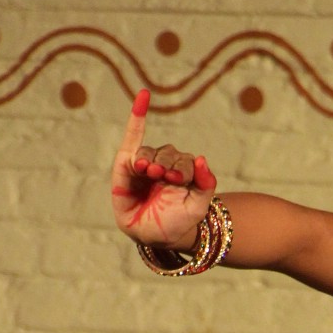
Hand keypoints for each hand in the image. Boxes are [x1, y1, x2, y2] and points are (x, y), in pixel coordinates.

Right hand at [112, 88, 217, 250]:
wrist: (153, 236)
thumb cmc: (177, 222)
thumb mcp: (197, 207)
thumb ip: (205, 185)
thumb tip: (201, 158)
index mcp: (185, 172)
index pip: (187, 161)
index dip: (184, 168)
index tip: (178, 180)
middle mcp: (166, 164)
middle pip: (169, 154)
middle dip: (167, 166)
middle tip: (164, 179)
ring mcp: (146, 163)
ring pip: (150, 152)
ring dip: (151, 160)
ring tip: (150, 172)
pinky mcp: (127, 164)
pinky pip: (133, 136)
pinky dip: (137, 116)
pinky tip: (144, 96)